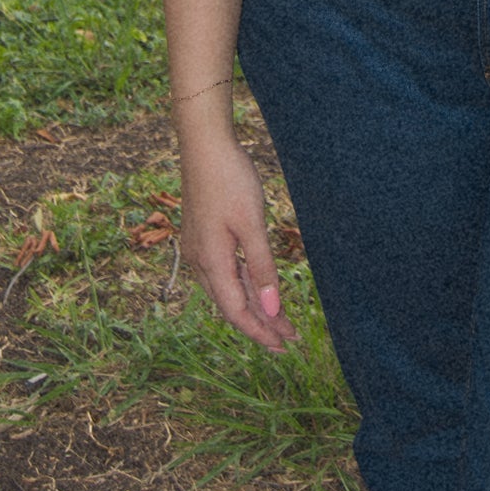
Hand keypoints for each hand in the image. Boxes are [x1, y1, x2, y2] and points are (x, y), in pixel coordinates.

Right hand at [177, 137, 298, 352]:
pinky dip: (245, 285)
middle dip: (261, 324)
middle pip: (233, 305)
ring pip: (229, 290)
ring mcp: (199, 249)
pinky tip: (258, 289)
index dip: (260, 332)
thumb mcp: (252, 223)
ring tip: (279, 321)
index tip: (284, 346)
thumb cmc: (230, 178)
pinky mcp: (203, 237)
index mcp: (211, 262)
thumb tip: (272, 310)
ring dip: (255, 306)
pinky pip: (226, 272)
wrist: (204, 144)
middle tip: (289, 340)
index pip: (237, 312)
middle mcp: (201, 262)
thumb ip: (262, 268)